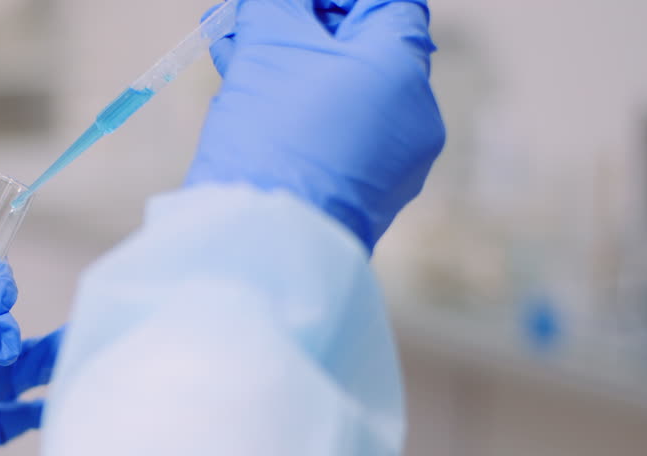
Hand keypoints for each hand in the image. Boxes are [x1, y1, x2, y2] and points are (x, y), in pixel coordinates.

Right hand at [187, 0, 444, 251]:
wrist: (265, 241)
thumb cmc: (273, 134)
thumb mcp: (268, 46)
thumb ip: (275, 6)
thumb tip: (274, 4)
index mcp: (403, 67)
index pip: (383, 3)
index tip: (288, 4)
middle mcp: (414, 115)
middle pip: (361, 48)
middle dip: (301, 27)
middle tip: (250, 18)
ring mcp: (394, 162)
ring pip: (342, 93)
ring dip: (290, 66)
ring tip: (233, 52)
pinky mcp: (366, 196)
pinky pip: (338, 136)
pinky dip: (299, 112)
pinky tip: (248, 97)